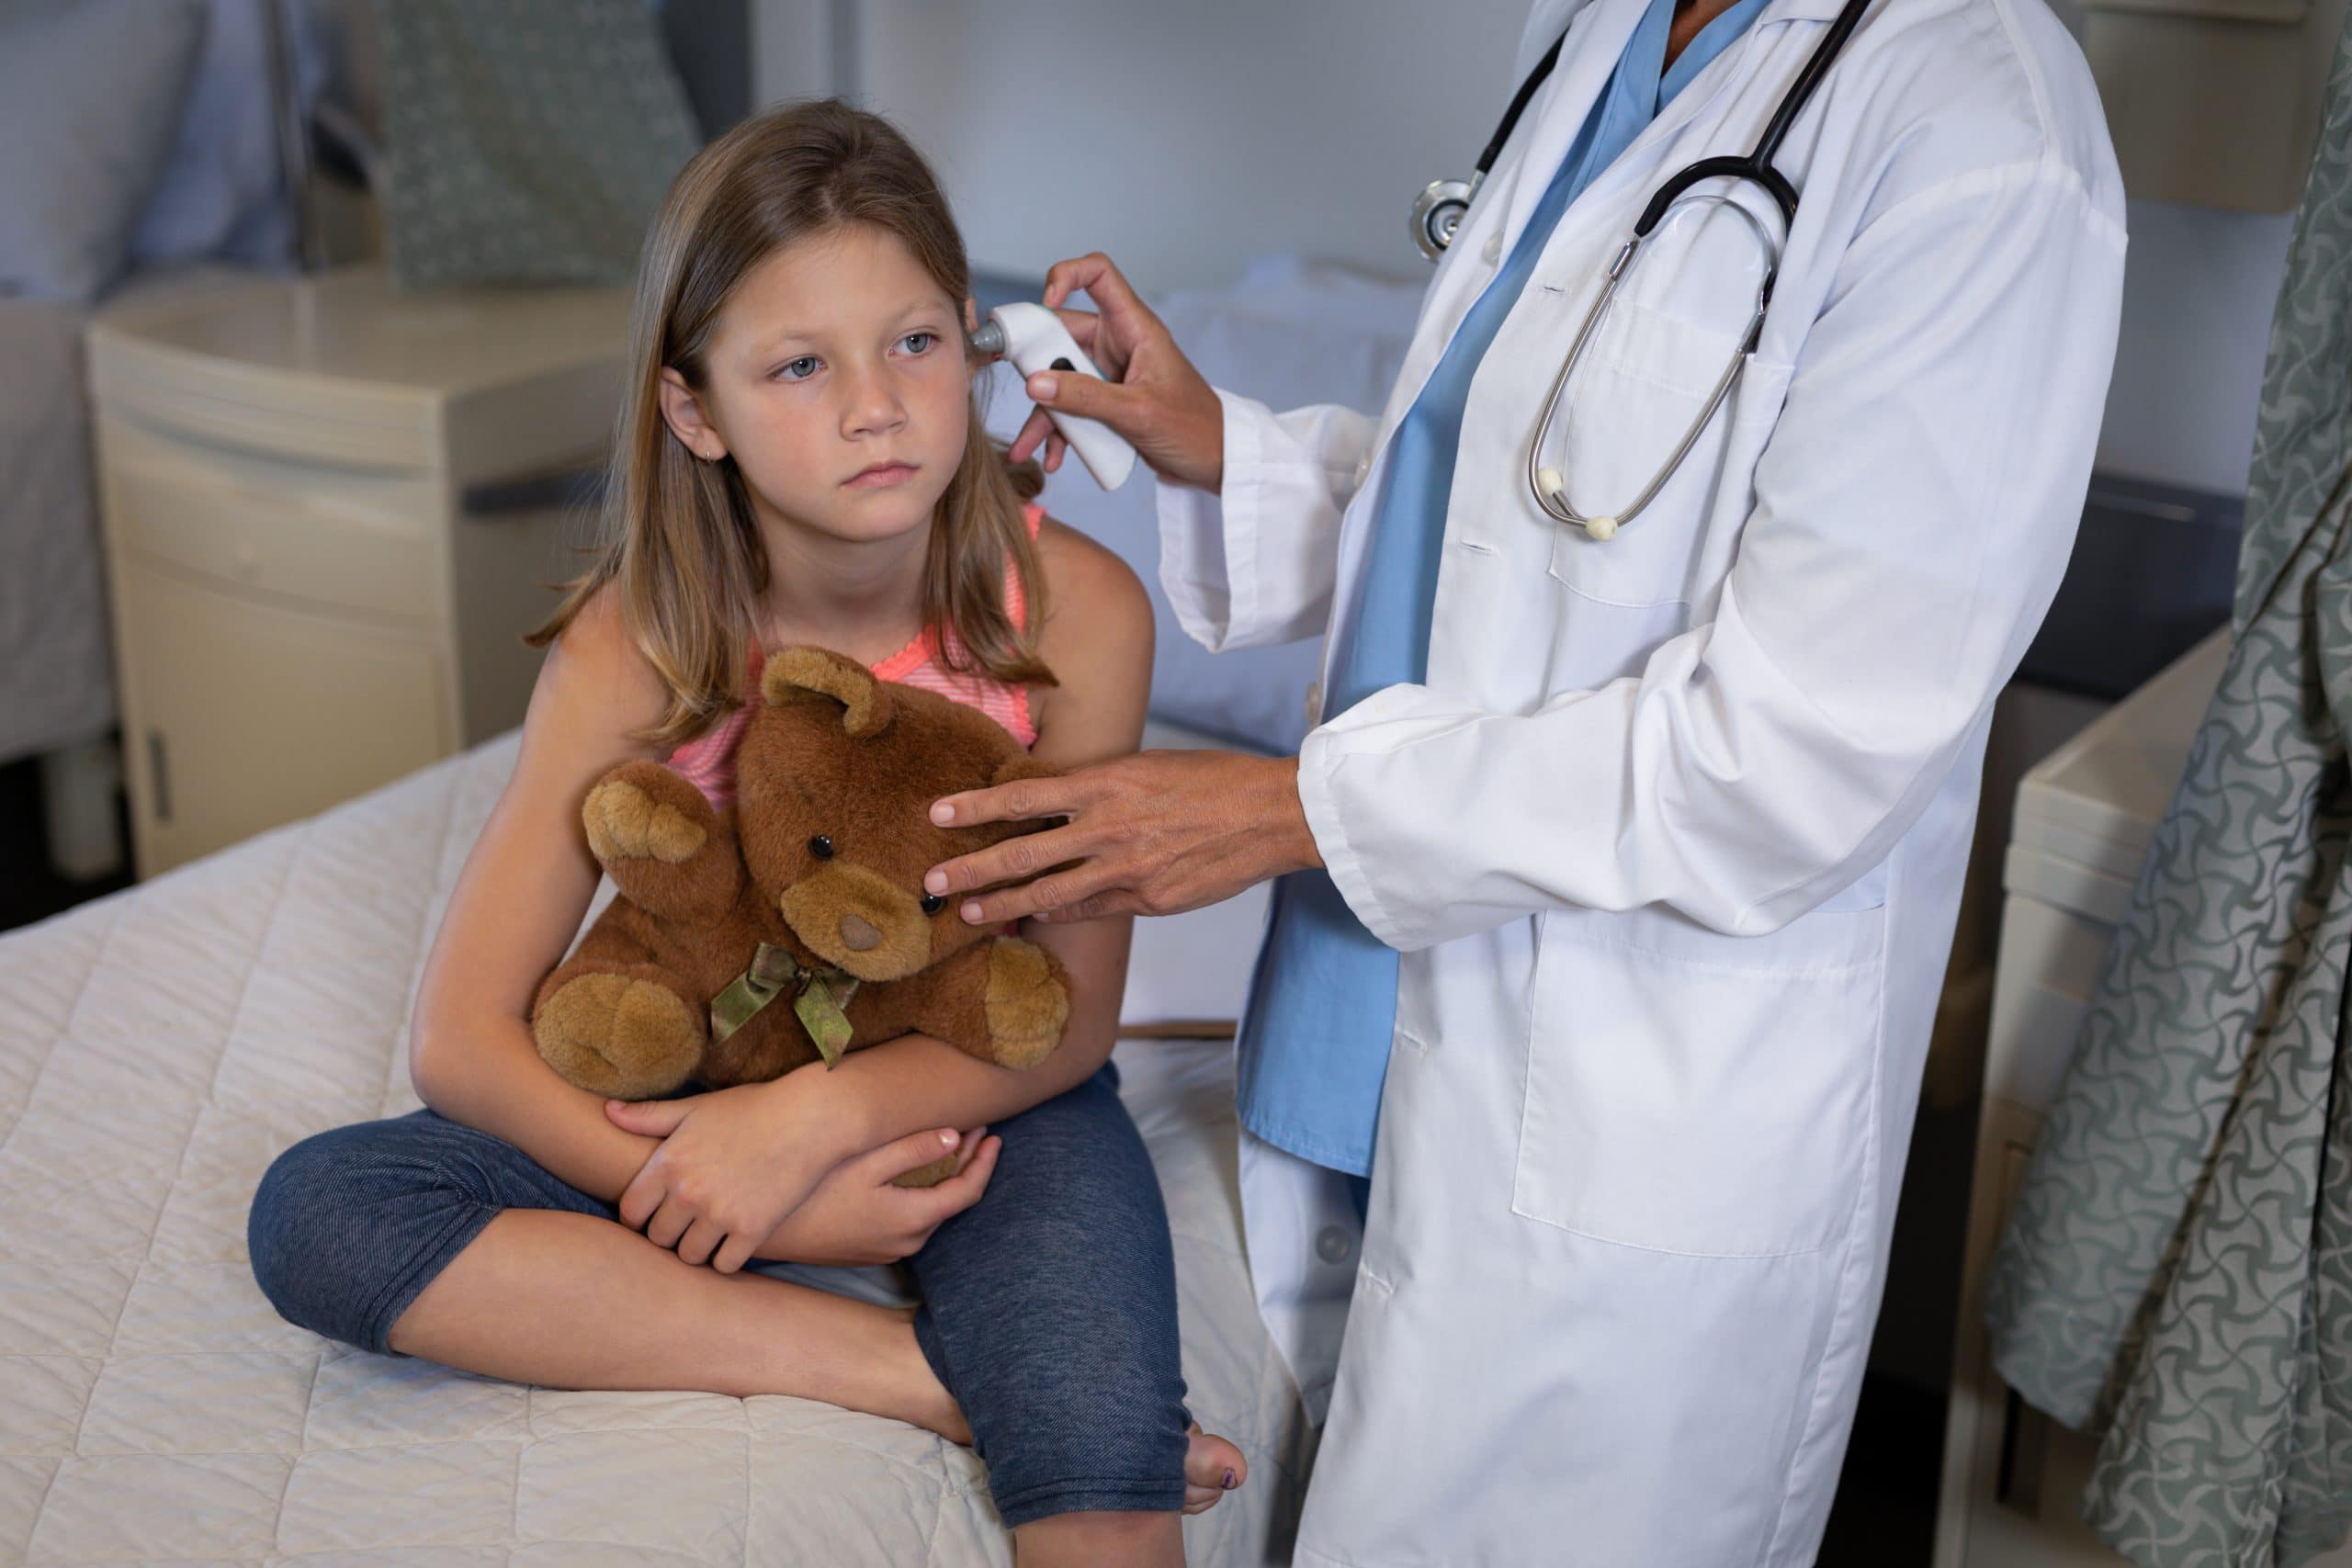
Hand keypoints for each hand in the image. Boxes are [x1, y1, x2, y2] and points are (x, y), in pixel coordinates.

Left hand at [606, 1078, 863, 1273]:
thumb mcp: (696, 1107)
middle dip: (669, 1233)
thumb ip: (649, 1116)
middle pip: (658, 1239)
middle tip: (687, 1224)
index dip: (639, 1217)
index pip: (631, 1212)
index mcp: (668, 1163)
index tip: (654, 1215)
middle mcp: (688, 1193)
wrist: (810, 1118)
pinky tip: (736, 1240)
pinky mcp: (752, 1231)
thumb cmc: (752, 1109)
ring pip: (689, 1257)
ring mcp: (720, 1215)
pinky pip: (724, 1265)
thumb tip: (607, 1110)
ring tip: (710, 1234)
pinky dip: (728, 1257)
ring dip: (697, 1249)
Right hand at [754, 1125, 1002, 1266]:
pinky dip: (921, 1192)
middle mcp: (907, 1242)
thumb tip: (957, 1135)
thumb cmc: (813, 1191)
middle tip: (976, 1130)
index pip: (968, 1192)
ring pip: (930, 1211)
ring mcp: (887, 1250)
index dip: (985, 1162)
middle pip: (951, 1201)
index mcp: (912, 1220)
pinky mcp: (869, 1250)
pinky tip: (914, 1171)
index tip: (995, 1136)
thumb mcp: (865, 1162)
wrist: (766, 1230)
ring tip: (951, 1143)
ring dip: (943, 1177)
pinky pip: (909, 1219)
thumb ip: (914, 1150)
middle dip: (967, 1164)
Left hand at [923, 750, 1320, 923]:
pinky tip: (1034, 920)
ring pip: (1050, 894)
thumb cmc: (1212, 780)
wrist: (1272, 814)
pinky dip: (1060, 915)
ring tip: (968, 913)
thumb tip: (1049, 798)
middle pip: (1024, 854)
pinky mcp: (1149, 901)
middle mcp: (1110, 828)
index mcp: (1107, 783)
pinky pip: (1092, 910)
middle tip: (930, 882)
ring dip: (1003, 905)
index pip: (1024, 796)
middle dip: (971, 869)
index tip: (938, 814)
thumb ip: (1097, 787)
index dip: (976, 806)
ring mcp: (1129, 871)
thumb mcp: (1147, 766)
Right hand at [998, 253, 1224, 490]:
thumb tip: (1036, 384)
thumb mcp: (1138, 413)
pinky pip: (1071, 408)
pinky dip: (1060, 432)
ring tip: (1027, 446)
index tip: (1044, 305)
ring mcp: (1110, 374)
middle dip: (1037, 364)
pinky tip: (1056, 457)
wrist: (1217, 463)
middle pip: (1063, 335)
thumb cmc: (1196, 428)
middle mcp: (1119, 344)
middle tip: (1019, 387)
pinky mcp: (1106, 402)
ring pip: (1061, 379)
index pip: (1099, 275)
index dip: (1067, 276)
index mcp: (1135, 328)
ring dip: (1044, 413)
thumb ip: (1086, 398)